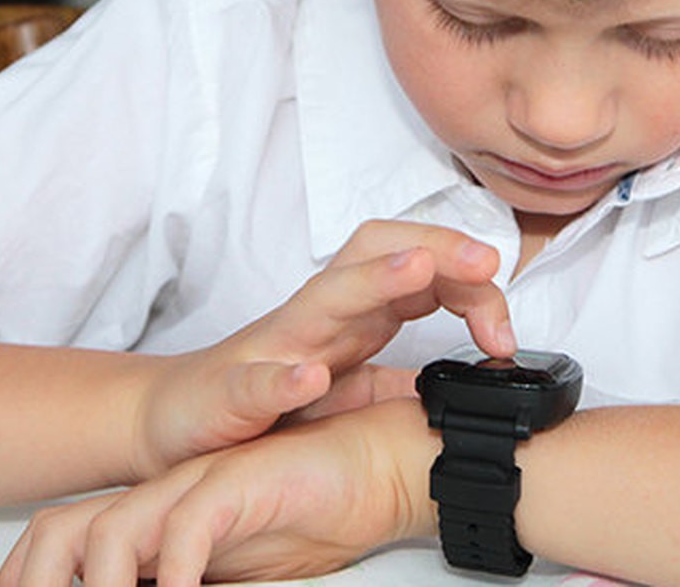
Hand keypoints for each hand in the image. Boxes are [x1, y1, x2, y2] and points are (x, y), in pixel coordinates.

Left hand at [0, 400, 434, 586]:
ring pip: (109, 534)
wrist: (375, 468)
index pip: (54, 545)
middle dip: (36, 580)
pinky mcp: (236, 484)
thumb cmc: (307, 522)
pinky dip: (172, 571)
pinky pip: (186, 530)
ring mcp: (192, 488)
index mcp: (146, 520)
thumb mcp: (227, 575)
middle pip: (59, 533)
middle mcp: (157, 499)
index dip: (25, 577)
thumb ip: (179, 582)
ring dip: (98, 586)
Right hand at [133, 221, 512, 478]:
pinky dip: (285, 376)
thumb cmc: (260, 401)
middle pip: (377, 258)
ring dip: (373, 281)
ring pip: (324, 299)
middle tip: (487, 262)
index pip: (417, 273)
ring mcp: (272, 348)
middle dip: (435, 252)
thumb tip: (463, 387)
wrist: (173, 427)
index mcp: (351, 318)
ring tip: (416, 272)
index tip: (505, 331)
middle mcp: (317, 319)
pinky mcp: (231, 391)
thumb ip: (399, 382)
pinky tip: (312, 376)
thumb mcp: (348, 392)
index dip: (470, 287)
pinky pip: (257, 378)